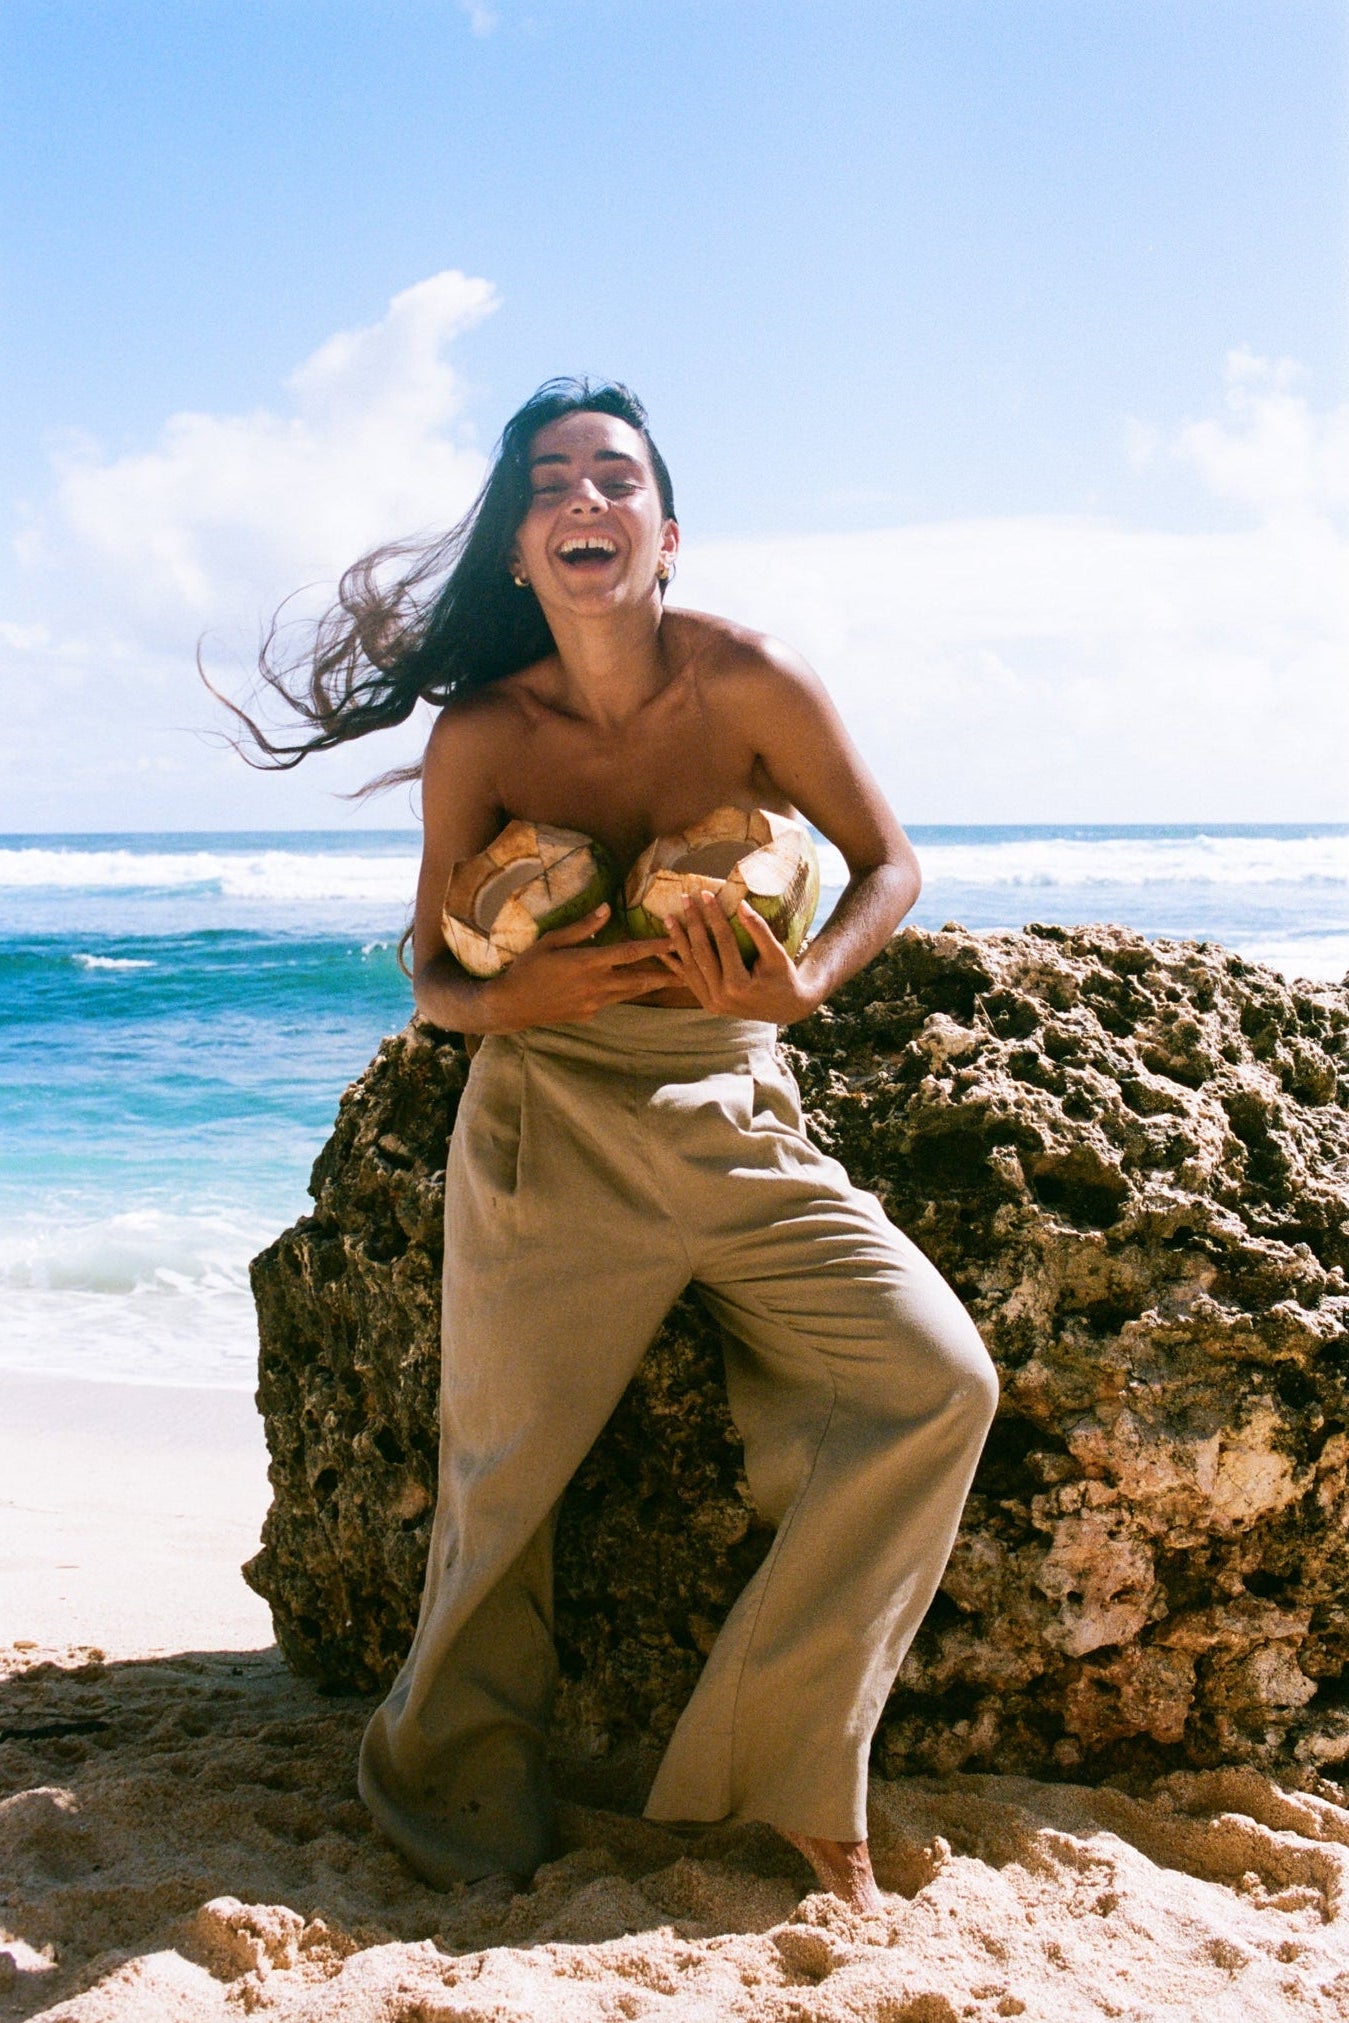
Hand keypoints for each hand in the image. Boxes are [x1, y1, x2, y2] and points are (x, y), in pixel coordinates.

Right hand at [484, 904, 674, 1029]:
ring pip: (631, 992)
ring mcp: (594, 1003)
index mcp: (587, 963)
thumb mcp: (550, 941)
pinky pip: (614, 1000)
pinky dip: (626, 991)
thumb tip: (607, 908)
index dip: (655, 947)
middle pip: (640, 979)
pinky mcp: (590, 1014)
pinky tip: (634, 986)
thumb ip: (582, 927)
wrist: (512, 1006)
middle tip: (693, 970)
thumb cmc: (527, 968)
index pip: (629, 953)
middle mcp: (596, 985)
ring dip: (652, 984)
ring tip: (675, 979)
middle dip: (668, 974)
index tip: (676, 940)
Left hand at [659, 890, 821, 1023]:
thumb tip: (741, 904)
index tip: (706, 894)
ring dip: (678, 941)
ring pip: (690, 966)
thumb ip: (758, 930)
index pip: (723, 942)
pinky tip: (663, 948)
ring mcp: (712, 1003)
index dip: (714, 916)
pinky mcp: (707, 1004)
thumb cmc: (784, 978)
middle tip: (685, 899)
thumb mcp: (776, 954)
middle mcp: (721, 996)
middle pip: (702, 952)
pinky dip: (675, 964)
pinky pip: (689, 980)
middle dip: (692, 923)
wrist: (786, 1009)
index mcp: (739, 985)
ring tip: (669, 918)